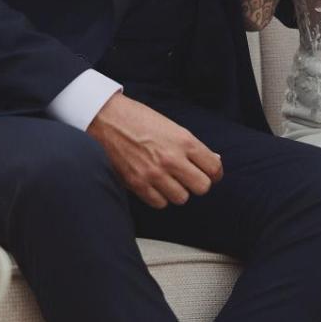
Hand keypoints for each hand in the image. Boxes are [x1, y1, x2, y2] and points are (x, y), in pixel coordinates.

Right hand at [87, 93, 222, 208]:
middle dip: (198, 183)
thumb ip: (192, 146)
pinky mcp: (137, 183)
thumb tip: (214, 160)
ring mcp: (154, 173)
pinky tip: (155, 185)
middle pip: (202, 187)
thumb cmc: (138, 119)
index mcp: (184, 141)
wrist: (105, 118)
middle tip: (189, 178)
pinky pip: (159, 203)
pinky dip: (159, 197)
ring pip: (181, 198)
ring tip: (169, 180)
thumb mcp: (171, 126)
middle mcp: (171, 158)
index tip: (210, 174)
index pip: (214, 168)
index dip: (214, 173)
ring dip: (178, 191)